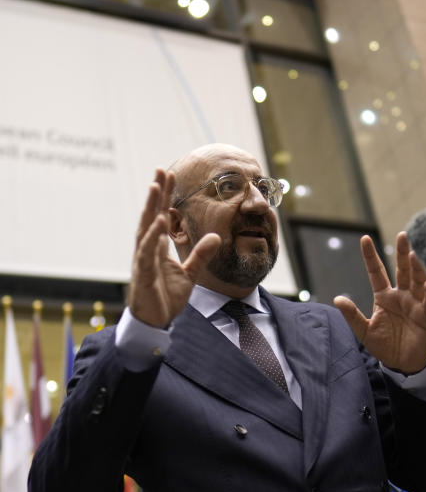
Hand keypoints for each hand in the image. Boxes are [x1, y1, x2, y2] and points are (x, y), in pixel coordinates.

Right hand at [129, 169, 219, 326]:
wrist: (156, 322)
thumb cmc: (166, 297)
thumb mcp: (190, 272)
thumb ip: (202, 254)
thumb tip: (217, 237)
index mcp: (157, 247)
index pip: (160, 216)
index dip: (164, 197)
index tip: (170, 176)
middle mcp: (147, 249)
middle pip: (150, 215)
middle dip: (155, 193)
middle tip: (161, 169)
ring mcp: (142, 260)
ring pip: (145, 228)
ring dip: (150, 207)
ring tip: (155, 186)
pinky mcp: (142, 274)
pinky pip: (146, 252)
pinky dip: (152, 236)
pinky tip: (158, 221)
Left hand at [335, 232, 425, 373]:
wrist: (402, 365)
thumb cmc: (384, 346)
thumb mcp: (364, 331)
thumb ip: (352, 315)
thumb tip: (337, 299)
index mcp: (384, 297)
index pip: (376, 272)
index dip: (371, 256)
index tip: (365, 238)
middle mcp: (400, 296)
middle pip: (401, 270)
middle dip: (402, 253)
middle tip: (402, 235)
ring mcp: (414, 304)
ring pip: (416, 282)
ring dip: (416, 268)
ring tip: (412, 255)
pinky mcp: (425, 317)